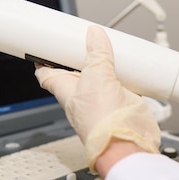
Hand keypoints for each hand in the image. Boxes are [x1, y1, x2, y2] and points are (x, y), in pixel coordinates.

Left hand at [35, 25, 160, 172]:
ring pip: (103, 79)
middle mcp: (84, 97)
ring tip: (112, 46)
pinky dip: (129, 76)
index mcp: (67, 91)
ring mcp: (104, 101)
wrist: (128, 144)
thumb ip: (97, 55)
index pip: (48, 74)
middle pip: (78, 73)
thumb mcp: (97, 77)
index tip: (45, 46)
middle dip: (81, 57)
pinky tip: (134, 67)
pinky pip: (125, 86)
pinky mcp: (124, 104)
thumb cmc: (102, 123)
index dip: (44, 60)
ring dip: (108, 65)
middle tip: (85, 39)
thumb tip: (94, 35)